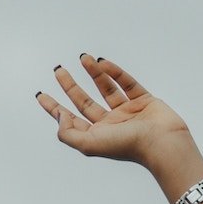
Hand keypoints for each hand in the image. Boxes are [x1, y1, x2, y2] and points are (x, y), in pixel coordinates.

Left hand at [36, 54, 192, 171]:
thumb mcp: (89, 144)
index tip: (40, 95)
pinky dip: (115, 72)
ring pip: (106, 89)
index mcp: (97, 136)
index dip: (54, 108)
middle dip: (70, 86)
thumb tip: (60, 116)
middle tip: (58, 70)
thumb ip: (68, 133)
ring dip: (93, 73)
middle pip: (84, 102)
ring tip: (82, 57)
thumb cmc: (127, 146)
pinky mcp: (144, 101)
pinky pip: (127, 83)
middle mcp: (110, 125)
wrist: (162, 143)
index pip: (70, 120)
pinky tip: (102, 63)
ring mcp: (128, 112)